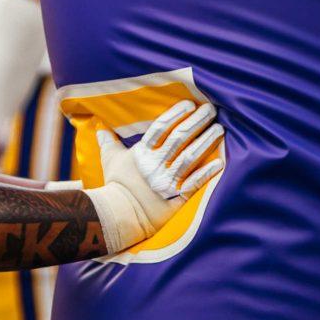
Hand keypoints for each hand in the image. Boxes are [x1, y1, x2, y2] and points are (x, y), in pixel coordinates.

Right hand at [85, 100, 223, 253]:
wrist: (119, 215)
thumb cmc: (116, 185)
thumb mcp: (109, 160)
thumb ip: (108, 142)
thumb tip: (99, 129)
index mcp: (141, 154)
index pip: (160, 128)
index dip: (175, 114)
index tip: (189, 104)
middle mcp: (155, 165)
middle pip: (178, 139)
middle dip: (196, 122)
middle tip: (211, 110)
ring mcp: (166, 181)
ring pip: (189, 157)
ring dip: (206, 142)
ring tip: (219, 129)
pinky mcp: (176, 197)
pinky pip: (195, 183)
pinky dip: (207, 172)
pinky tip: (219, 161)